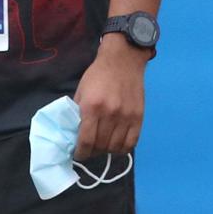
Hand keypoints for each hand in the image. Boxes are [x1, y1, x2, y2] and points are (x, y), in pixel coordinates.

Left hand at [72, 35, 146, 158]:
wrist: (123, 60)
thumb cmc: (98, 75)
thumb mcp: (81, 91)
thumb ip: (78, 112)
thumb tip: (74, 134)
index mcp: (92, 107)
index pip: (86, 141)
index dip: (81, 153)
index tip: (78, 154)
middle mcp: (110, 114)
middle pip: (101, 146)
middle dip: (92, 152)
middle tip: (89, 149)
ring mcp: (126, 116)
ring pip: (115, 147)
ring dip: (106, 151)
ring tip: (102, 146)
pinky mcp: (139, 117)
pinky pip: (131, 143)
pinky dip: (122, 149)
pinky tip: (116, 144)